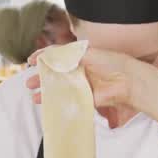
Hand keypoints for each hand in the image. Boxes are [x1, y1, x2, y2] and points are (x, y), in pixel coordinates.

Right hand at [25, 47, 139, 115]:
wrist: (127, 81)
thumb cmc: (112, 62)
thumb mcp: (88, 54)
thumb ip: (68, 55)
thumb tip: (50, 56)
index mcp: (79, 57)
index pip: (57, 56)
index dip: (43, 57)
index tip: (31, 61)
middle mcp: (79, 70)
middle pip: (55, 73)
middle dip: (41, 78)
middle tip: (30, 82)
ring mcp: (81, 85)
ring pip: (60, 88)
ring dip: (47, 92)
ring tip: (35, 97)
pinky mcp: (86, 98)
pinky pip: (69, 100)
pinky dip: (59, 102)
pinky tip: (50, 104)